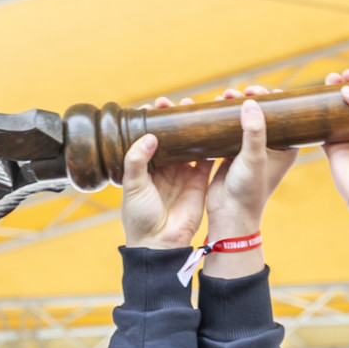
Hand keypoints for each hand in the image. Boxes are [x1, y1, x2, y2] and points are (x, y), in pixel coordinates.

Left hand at [121, 97, 212, 248]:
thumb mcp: (133, 186)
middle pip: (173, 138)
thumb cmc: (140, 217)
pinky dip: (211, 147)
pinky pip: (206, 161)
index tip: (157, 105)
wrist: (159, 243)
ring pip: (190, 146)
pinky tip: (215, 133)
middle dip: (177, 120)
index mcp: (145, 166)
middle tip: (183, 104)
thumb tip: (151, 136)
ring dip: (194, 130)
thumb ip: (137, 160)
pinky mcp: (198, 183)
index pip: (149, 137)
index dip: (154, 121)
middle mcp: (165, 168)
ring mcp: (182, 174)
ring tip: (198, 111)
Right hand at [206, 86, 298, 238]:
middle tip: (234, 93)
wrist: (229, 215)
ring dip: (233, 106)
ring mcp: (251, 149)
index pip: (282, 113)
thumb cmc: (248, 191)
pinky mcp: (233, 153)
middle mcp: (271, 147)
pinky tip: (212, 109)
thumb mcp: (254, 159)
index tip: (253, 90)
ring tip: (222, 97)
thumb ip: (254, 132)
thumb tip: (251, 102)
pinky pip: (229, 129)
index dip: (270, 97)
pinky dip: (222, 118)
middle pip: (262, 113)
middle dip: (248, 98)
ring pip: (244, 119)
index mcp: (286, 147)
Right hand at [323, 70, 348, 244]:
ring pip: (337, 110)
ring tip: (330, 81)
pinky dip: (318, 113)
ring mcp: (348, 138)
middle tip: (343, 75)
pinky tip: (315, 100)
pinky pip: (322, 126)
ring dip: (332, 95)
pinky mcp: (332, 147)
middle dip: (348, 85)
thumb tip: (346, 90)